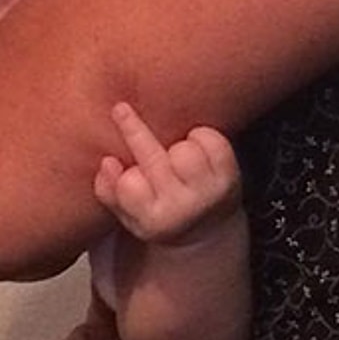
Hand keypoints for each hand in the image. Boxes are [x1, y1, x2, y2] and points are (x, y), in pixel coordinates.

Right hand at [94, 102, 241, 245]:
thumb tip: (108, 163)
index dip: (122, 173)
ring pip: (183, 149)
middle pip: (153, 158)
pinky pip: (211, 140)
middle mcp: (184, 208)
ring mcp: (210, 191)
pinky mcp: (230, 176)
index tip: (117, 164)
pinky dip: (202, 137)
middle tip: (121, 109)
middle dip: (133, 128)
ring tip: (174, 156)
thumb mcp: (128, 214)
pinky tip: (196, 149)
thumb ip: (108, 191)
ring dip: (176, 146)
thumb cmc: (160, 213)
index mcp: (155, 221)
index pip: (129, 184)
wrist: (206, 230)